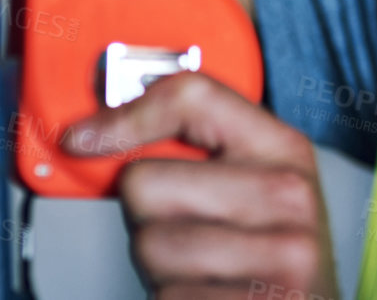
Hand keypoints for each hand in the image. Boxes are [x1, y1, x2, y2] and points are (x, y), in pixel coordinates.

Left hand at [62, 73, 339, 299]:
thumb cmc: (271, 258)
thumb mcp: (254, 189)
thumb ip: (198, 152)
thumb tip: (95, 135)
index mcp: (285, 150)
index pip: (193, 97)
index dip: (126, 115)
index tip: (85, 138)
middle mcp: (290, 196)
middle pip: (146, 182)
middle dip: (146, 217)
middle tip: (186, 235)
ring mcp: (283, 256)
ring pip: (148, 245)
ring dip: (159, 270)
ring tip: (200, 273)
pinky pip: (167, 297)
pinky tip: (208, 296)